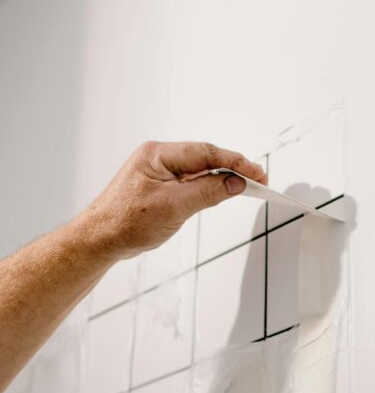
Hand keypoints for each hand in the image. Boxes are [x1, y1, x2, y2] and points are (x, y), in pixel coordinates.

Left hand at [73, 141, 266, 259]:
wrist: (99, 239)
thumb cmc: (125, 222)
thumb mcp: (174, 207)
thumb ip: (208, 192)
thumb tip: (235, 183)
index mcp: (158, 154)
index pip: (206, 153)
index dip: (235, 162)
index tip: (256, 173)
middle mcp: (158, 157)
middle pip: (205, 158)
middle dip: (232, 168)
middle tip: (258, 180)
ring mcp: (158, 171)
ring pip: (198, 170)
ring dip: (221, 178)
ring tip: (245, 186)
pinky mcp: (159, 186)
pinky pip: (190, 181)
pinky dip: (208, 186)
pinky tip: (220, 192)